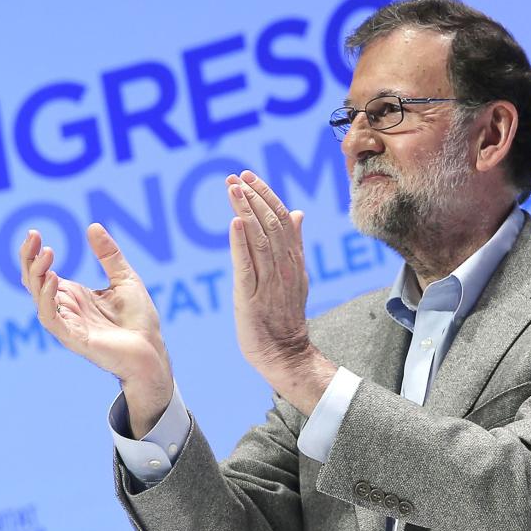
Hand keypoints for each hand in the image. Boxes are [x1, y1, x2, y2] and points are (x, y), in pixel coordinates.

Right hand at [19, 223, 172, 430]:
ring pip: (38, 299)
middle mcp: (66, 309)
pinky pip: (51, 318)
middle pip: (34, 282)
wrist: (152, 350)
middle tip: (34, 235)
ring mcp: (68, 324)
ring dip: (38, 275)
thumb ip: (108, 255)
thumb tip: (93, 226)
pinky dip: (47, 299)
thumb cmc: (139, 320)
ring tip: (48, 255)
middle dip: (29, 259)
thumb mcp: (125, 278)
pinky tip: (53, 279)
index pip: (42, 273)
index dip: (35, 254)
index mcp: (74, 296)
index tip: (35, 233)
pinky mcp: (73, 338)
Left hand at [225, 170, 333, 408]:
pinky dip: (241, 242)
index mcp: (294, 260)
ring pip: (259, 239)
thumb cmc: (284, 315)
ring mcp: (270, 282)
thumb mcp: (295, 275)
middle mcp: (285, 267)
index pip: (282, 218)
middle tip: (235, 178)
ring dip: (245, 211)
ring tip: (232, 189)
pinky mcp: (253, 298)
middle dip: (252, 197)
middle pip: (271, 223)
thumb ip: (295, 244)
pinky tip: (234, 223)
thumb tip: (297, 212)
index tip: (248, 177)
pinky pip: (247, 266)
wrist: (285, 353)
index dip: (265, 195)